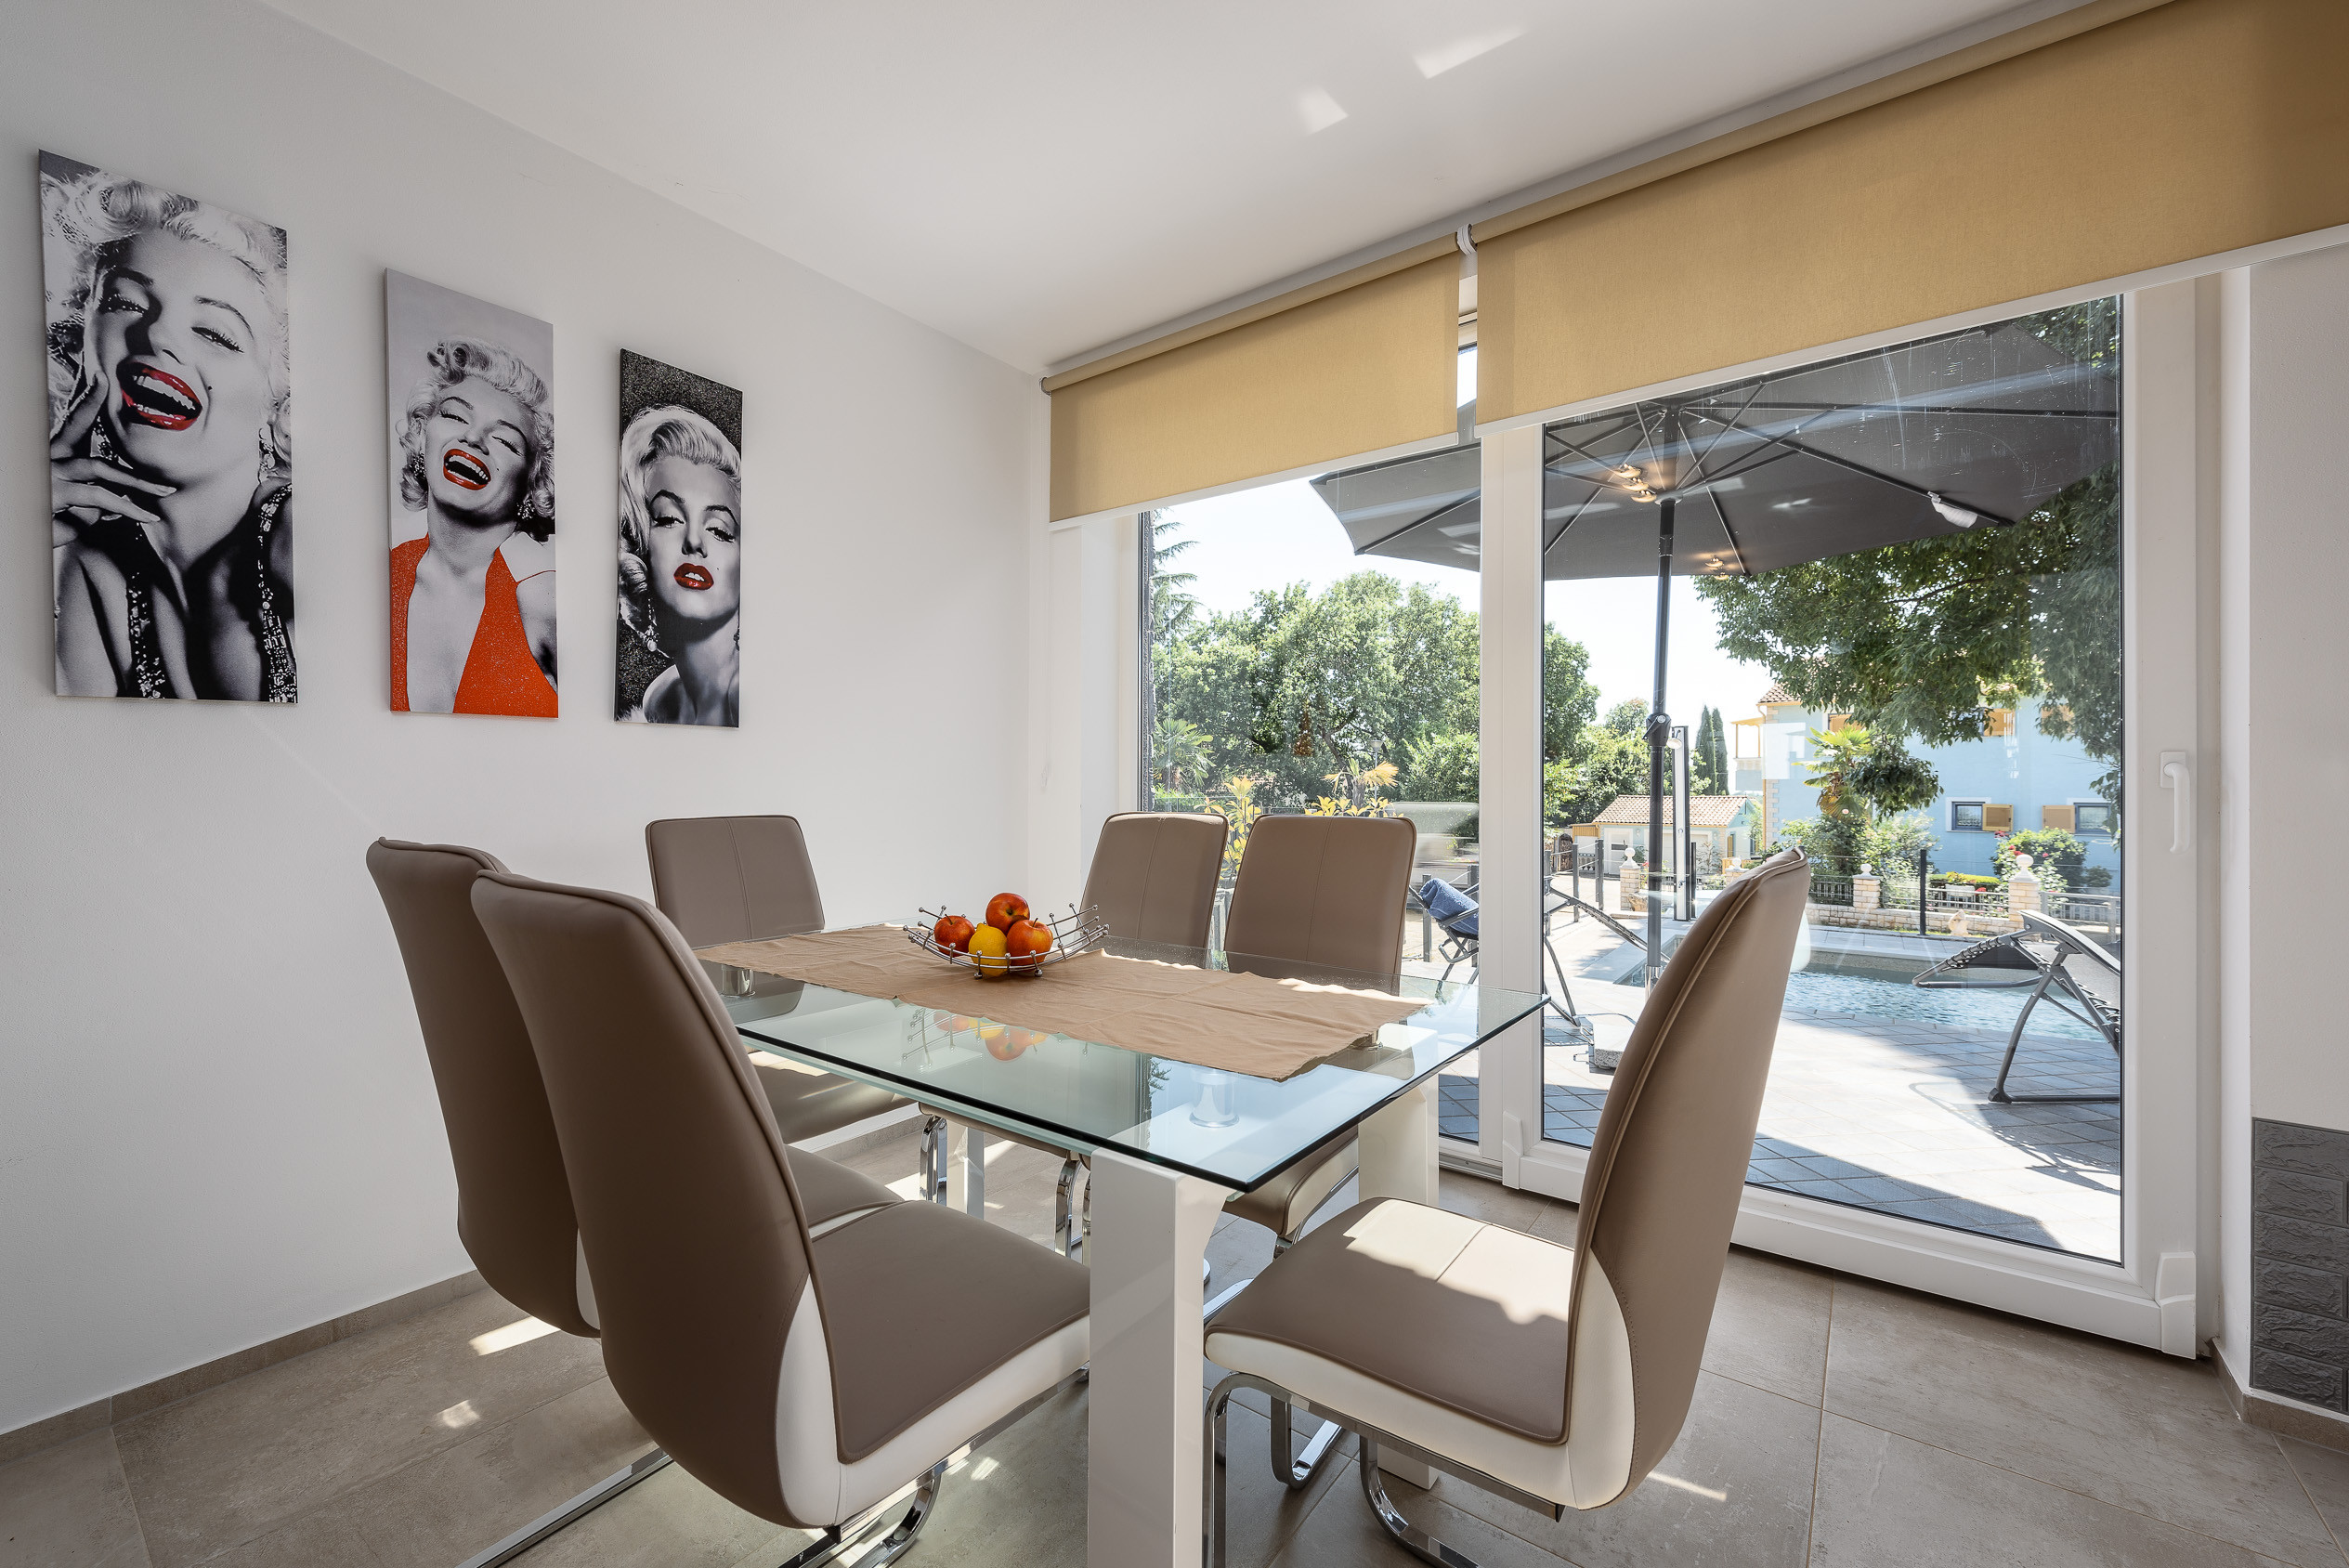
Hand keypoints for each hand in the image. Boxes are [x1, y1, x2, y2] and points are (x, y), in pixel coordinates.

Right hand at [50, 382, 172, 527]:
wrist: (16, 541)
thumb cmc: (41, 527)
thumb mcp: (71, 512)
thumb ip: (92, 501)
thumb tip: (118, 503)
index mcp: (51, 459)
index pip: (71, 425)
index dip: (86, 401)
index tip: (100, 377)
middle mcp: (46, 460)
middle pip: (75, 427)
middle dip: (91, 402)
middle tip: (106, 381)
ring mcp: (47, 475)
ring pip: (98, 466)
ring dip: (136, 480)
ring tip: (164, 491)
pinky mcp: (51, 494)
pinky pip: (98, 497)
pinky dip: (126, 506)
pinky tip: (146, 516)